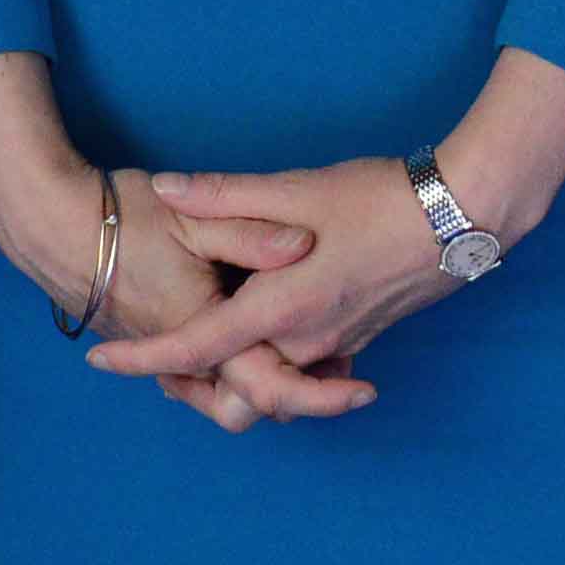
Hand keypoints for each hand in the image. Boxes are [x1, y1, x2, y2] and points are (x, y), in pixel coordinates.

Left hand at [96, 161, 452, 428]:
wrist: (466, 216)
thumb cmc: (382, 199)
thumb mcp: (298, 188)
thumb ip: (226, 194)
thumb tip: (166, 189)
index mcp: (283, 307)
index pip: (196, 347)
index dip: (143, 358)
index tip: (98, 363)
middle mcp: (307, 341)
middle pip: (229, 375)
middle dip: (184, 371)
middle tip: (141, 345)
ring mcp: (337, 346)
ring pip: (267, 373)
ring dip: (229, 362)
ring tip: (190, 331)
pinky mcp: (359, 339)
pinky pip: (302, 365)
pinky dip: (271, 355)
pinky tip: (259, 316)